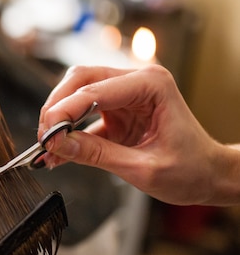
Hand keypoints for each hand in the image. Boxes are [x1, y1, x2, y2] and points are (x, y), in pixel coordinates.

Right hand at [38, 65, 239, 205]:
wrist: (210, 175)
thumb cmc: (192, 169)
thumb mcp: (142, 168)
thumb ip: (96, 154)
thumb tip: (57, 144)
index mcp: (151, 85)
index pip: (94, 90)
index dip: (64, 111)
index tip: (47, 135)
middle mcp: (138, 81)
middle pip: (81, 79)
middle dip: (57, 106)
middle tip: (43, 135)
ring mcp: (126, 92)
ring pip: (78, 89)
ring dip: (59, 114)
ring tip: (48, 142)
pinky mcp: (118, 108)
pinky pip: (84, 111)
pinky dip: (68, 128)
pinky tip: (58, 148)